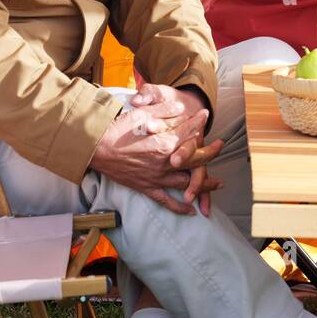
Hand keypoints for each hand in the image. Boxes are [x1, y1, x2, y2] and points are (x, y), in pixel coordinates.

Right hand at [91, 86, 222, 215]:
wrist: (96, 148)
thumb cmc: (118, 129)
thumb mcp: (143, 112)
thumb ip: (164, 109)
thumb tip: (180, 107)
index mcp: (167, 143)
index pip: (191, 133)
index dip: (199, 122)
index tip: (204, 115)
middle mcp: (166, 162)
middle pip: (197, 160)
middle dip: (212, 152)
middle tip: (220, 146)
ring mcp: (157, 177)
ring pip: (187, 183)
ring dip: (205, 184)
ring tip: (218, 183)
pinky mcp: (147, 187)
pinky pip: (166, 200)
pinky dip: (180, 207)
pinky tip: (191, 210)